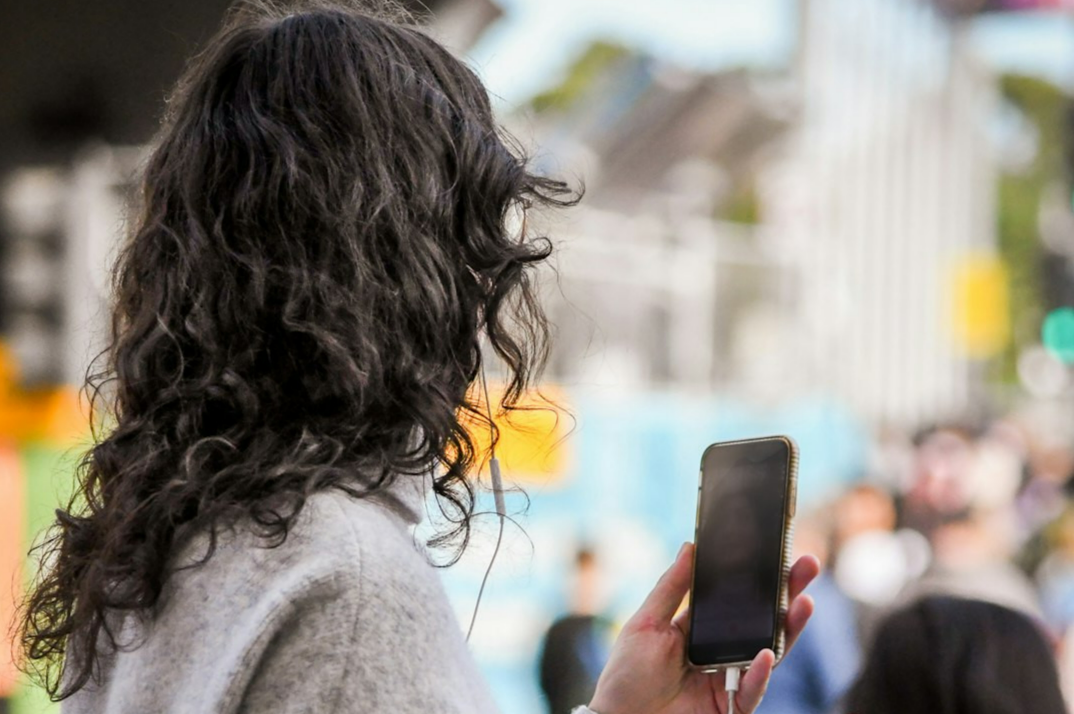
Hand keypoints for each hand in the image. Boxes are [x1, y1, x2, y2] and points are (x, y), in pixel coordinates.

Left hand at [588, 543, 818, 713]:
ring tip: (803, 602)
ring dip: (787, 628)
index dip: (757, 578)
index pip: (736, 599)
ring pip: (768, 651)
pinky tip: (766, 653)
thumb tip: (690, 547)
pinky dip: (758, 673)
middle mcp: (721, 651)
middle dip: (787, 594)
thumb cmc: (627, 676)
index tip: (774, 551)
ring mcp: (729, 679)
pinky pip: (751, 689)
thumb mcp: (646, 623)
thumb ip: (670, 588)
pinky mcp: (730, 707)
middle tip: (807, 565)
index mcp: (700, 628)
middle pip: (761, 620)